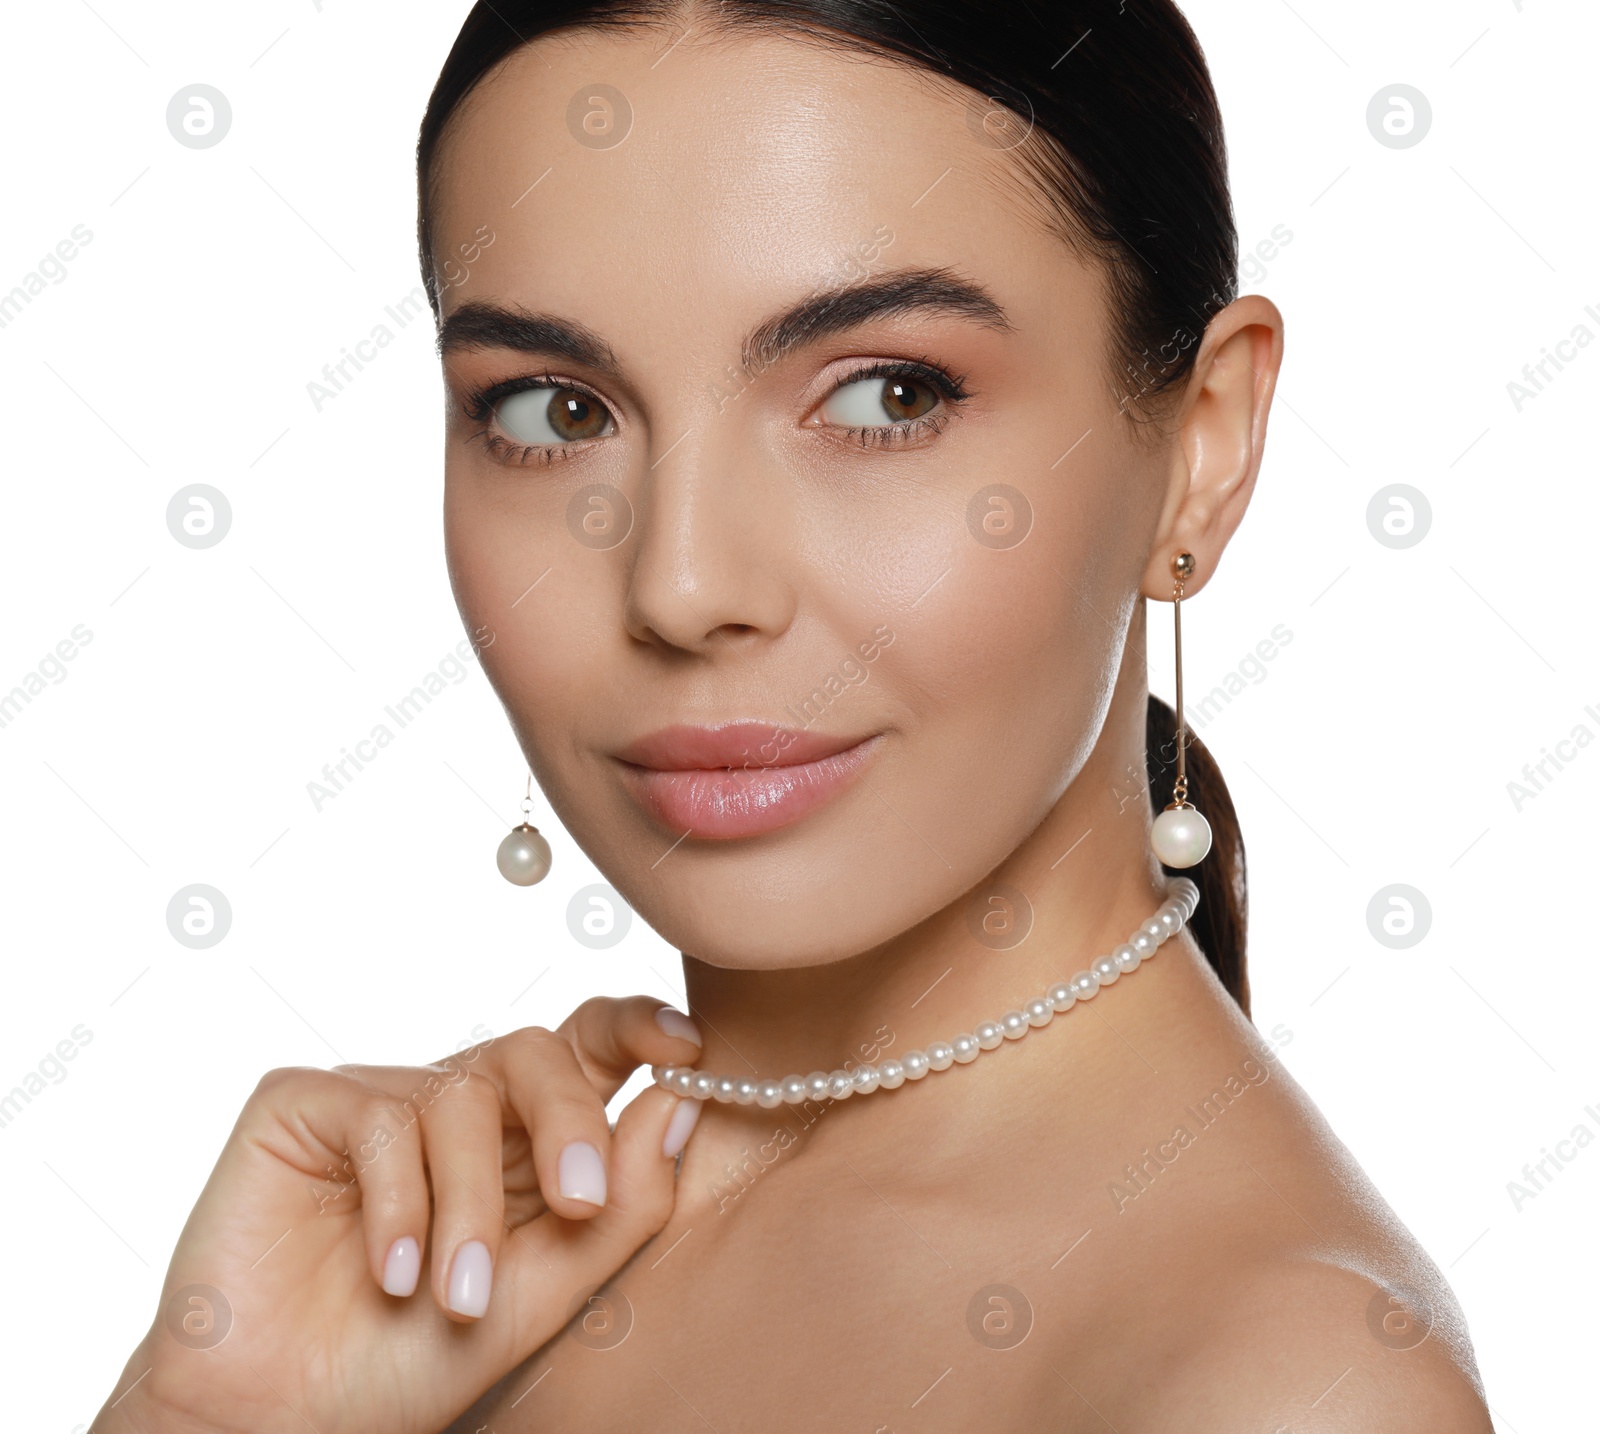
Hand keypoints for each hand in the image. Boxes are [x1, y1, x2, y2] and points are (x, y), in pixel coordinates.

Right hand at [92, 997, 705, 1433]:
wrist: (284, 1420)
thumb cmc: (415, 1359)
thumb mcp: (547, 1292)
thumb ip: (623, 1203)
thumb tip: (683, 1100)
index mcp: (521, 1137)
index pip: (586, 1047)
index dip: (636, 1025)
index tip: (685, 1049)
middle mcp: (454, 1104)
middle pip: (535, 1052)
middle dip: (568, 1123)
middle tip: (579, 1203)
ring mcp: (379, 1098)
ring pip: (461, 1095)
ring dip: (470, 1206)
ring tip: (456, 1296)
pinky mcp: (302, 1105)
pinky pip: (380, 1116)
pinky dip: (400, 1202)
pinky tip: (392, 1274)